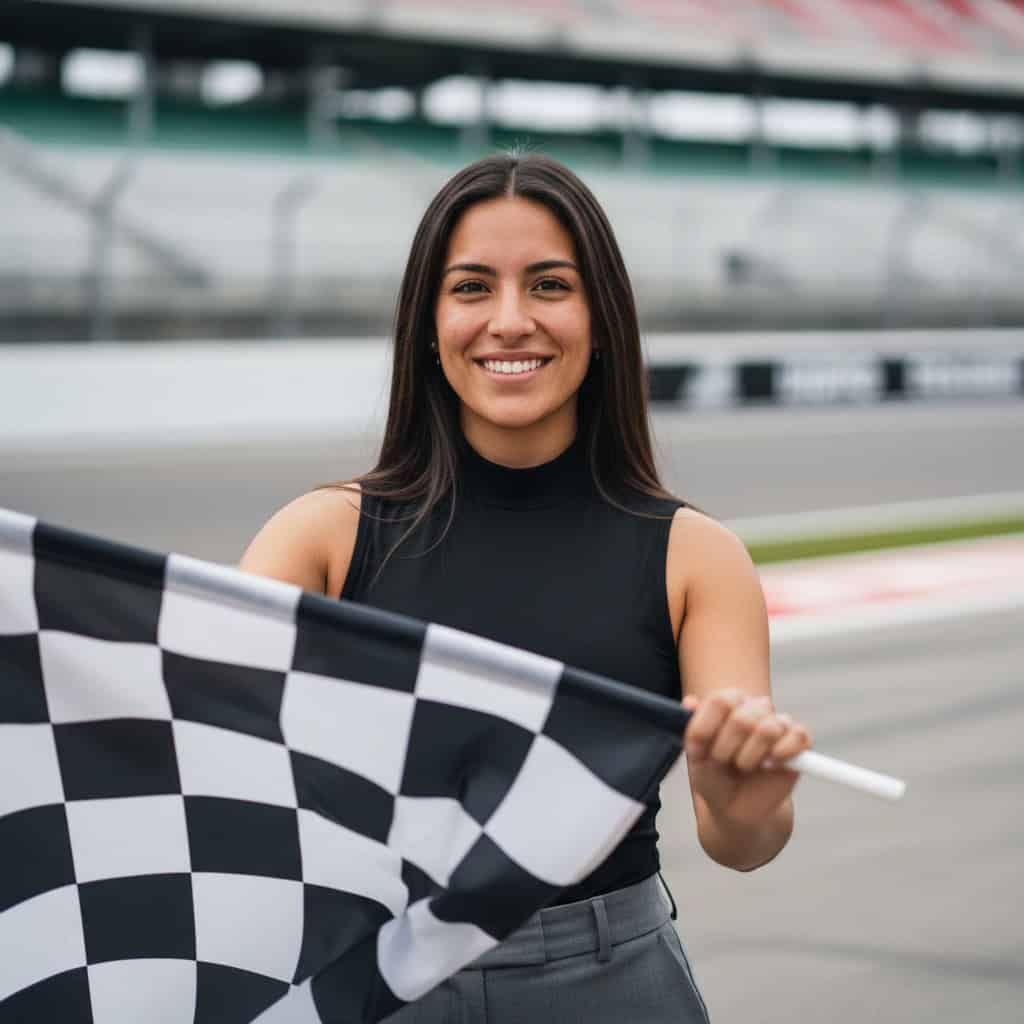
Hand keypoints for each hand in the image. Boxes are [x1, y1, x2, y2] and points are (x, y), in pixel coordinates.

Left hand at [682, 690, 811, 828]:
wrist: (737, 808)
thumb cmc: (714, 776)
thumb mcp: (696, 756)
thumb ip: (694, 728)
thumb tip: (689, 701)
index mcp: (728, 704)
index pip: (721, 700)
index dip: (707, 727)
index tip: (699, 748)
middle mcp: (754, 707)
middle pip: (742, 717)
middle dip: (726, 748)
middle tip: (723, 762)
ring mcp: (778, 722)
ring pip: (768, 729)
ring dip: (750, 756)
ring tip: (744, 766)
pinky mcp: (799, 740)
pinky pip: (797, 736)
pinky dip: (781, 755)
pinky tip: (769, 766)